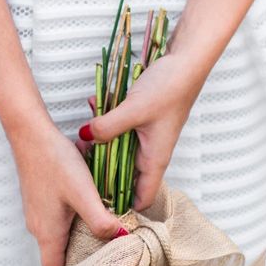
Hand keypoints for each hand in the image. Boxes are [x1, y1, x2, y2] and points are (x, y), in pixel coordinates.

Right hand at [9, 120, 128, 265]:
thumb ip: (100, 219)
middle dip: (80, 257)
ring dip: (79, 235)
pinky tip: (88, 203)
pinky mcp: (41, 198)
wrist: (32, 134)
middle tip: (104, 251)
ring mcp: (39, 212)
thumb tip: (118, 235)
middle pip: (59, 255)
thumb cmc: (53, 161)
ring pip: (60, 235)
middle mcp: (40, 226)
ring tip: (100, 229)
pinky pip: (58, 218)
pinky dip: (73, 218)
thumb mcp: (83, 192)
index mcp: (48, 232)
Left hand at [77, 50, 206, 211]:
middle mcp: (150, 150)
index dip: (121, 203)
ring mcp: (145, 133)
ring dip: (101, 135)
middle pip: (123, 172)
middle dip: (101, 165)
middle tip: (81, 158)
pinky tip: (96, 101)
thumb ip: (106, 126)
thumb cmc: (169, 89)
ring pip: (117, 145)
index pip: (141, 197)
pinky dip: (106, 116)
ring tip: (86, 126)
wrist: (184, 61)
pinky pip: (119, 124)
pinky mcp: (140, 117)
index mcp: (155, 158)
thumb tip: (84, 136)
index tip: (96, 200)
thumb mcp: (132, 110)